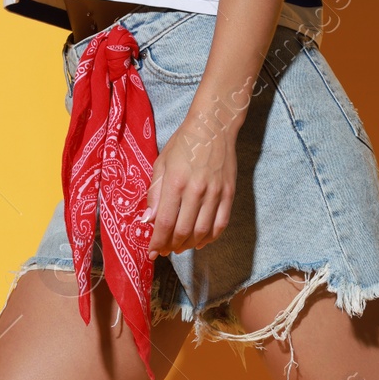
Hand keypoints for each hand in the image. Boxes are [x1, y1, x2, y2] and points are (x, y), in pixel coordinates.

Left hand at [144, 114, 235, 258]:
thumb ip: (155, 193)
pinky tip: (200, 241)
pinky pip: (221, 224)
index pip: (165, 222)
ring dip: (189, 245)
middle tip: (165, 251)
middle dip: (172, 246)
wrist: (214, 126)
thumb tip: (149, 220)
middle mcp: (196, 190)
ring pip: (202, 231)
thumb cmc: (184, 143)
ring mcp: (215, 193)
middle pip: (183, 231)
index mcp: (176, 182)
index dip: (157, 242)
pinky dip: (210, 238)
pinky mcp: (229, 193)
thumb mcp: (162, 163)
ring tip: (180, 247)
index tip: (152, 253)